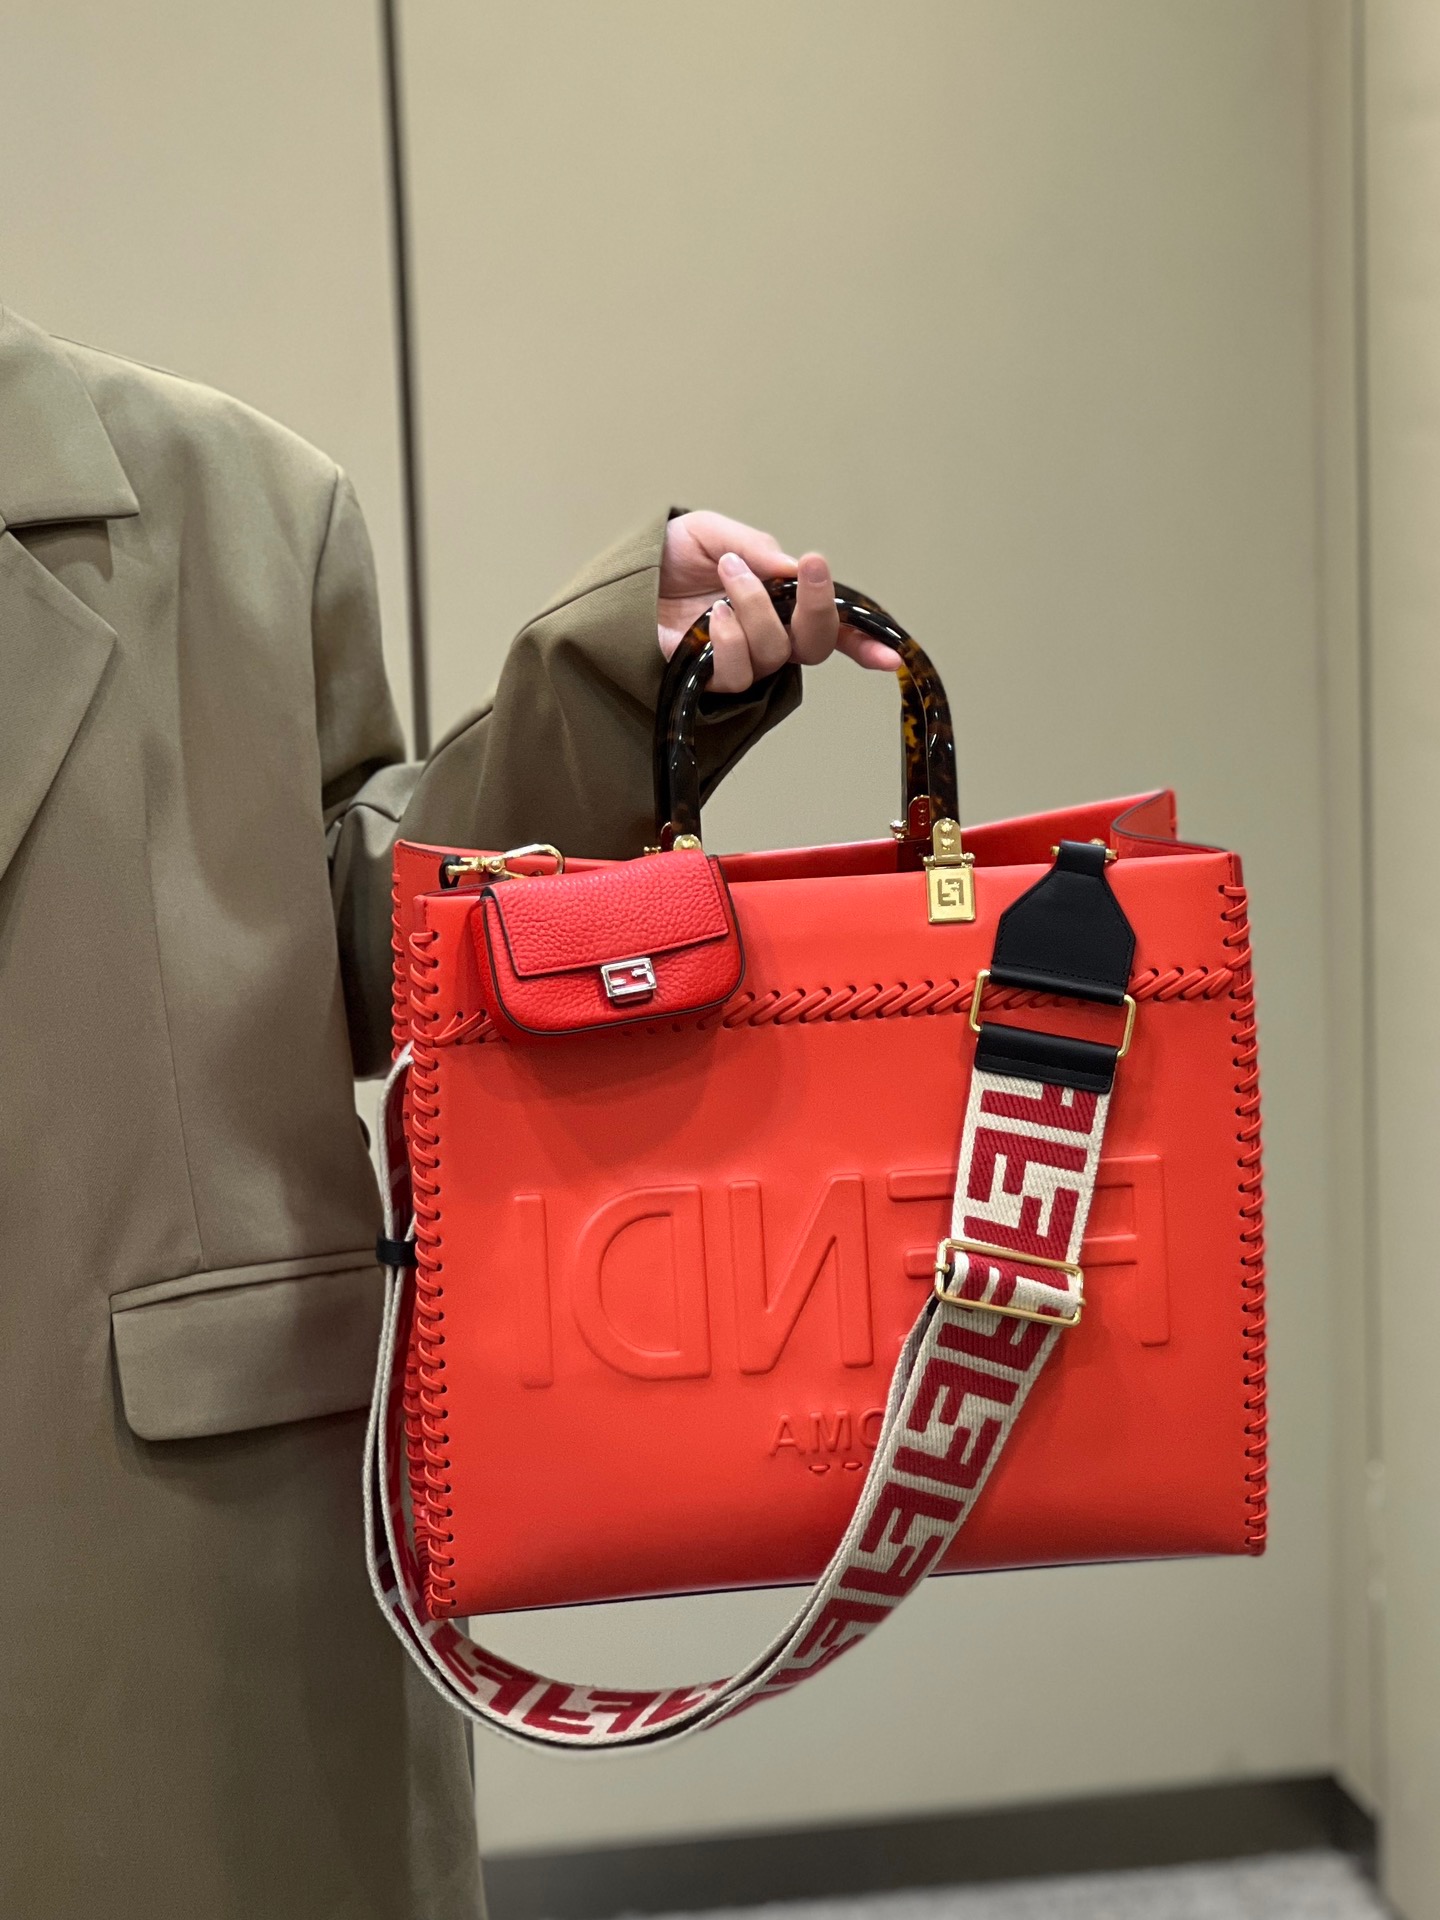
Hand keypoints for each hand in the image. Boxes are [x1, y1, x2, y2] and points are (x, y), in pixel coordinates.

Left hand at [657, 510, 902, 693]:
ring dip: (757, 609)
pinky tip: (713, 614)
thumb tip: (792, 568)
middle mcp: (765, 636)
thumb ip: (755, 548)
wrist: (618, 578)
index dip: (862, 642)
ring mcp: (737, 661)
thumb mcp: (713, 533)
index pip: (829, 628)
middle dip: (820, 610)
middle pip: (814, 644)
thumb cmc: (665, 558)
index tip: (890, 656)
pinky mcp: (706, 680)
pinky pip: (734, 671)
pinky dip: (728, 639)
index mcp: (778, 602)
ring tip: (727, 576)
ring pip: (775, 652)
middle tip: (808, 572)